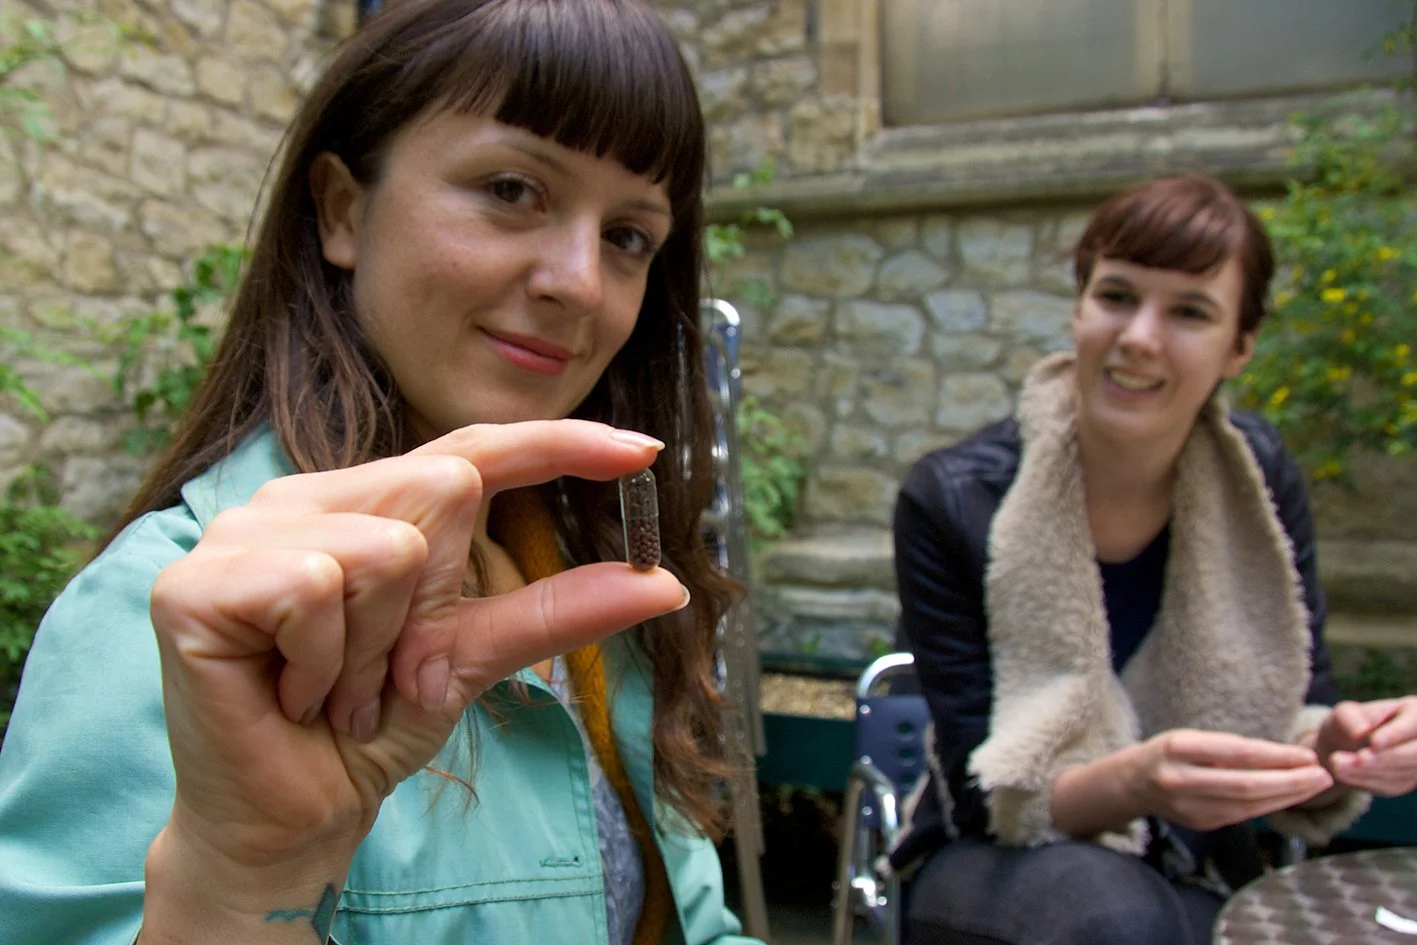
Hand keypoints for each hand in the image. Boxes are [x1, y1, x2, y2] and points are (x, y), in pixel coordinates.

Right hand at [148, 420, 686, 877]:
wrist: (295, 816)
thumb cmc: (373, 726)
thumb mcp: (476, 656)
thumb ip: (559, 609)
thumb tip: (667, 584)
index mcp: (367, 504)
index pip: (471, 449)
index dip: (558, 443)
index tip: (647, 450)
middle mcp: (304, 497)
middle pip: (440, 486)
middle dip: (439, 606)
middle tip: (390, 678)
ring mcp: (245, 529)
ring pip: (389, 545)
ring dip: (382, 648)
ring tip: (336, 690)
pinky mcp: (198, 580)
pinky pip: (317, 586)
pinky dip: (328, 660)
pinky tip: (290, 693)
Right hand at [1126, 729, 1334, 831]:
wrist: (1132, 783)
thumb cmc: (1169, 754)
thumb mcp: (1191, 738)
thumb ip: (1230, 748)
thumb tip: (1285, 758)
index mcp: (1177, 748)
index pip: (1236, 753)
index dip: (1276, 756)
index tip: (1307, 754)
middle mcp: (1181, 780)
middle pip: (1246, 785)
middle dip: (1290, 782)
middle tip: (1323, 775)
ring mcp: (1190, 807)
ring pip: (1248, 805)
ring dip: (1287, 797)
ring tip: (1316, 786)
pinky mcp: (1201, 823)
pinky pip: (1242, 815)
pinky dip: (1271, 805)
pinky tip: (1290, 796)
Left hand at [1311, 697, 1416, 796]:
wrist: (1344, 745)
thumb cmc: (1348, 722)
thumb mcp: (1344, 713)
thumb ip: (1350, 718)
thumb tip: (1361, 731)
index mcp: (1414, 713)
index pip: (1413, 724)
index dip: (1395, 735)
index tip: (1374, 742)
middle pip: (1414, 754)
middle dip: (1386, 758)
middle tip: (1358, 758)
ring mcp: (1415, 764)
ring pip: (1401, 772)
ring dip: (1369, 770)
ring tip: (1338, 763)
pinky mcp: (1404, 782)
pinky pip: (1389, 785)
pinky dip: (1365, 780)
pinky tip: (1342, 772)